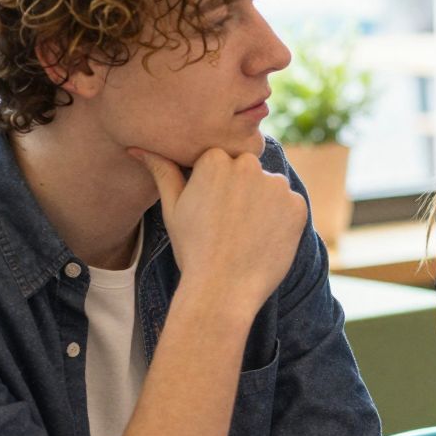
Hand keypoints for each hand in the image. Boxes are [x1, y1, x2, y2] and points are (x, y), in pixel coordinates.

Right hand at [133, 147, 308, 319]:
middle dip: (239, 190)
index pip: (219, 162)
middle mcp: (249, 165)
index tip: (210, 211)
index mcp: (215, 160)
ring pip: (269, 187)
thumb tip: (137, 148)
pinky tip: (263, 239)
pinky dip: (280, 220)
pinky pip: (289, 206)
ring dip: (262, 203)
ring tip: (244, 233)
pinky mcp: (298, 205)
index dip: (214, 188)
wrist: (224, 287)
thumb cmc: (193, 248)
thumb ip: (163, 172)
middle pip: (246, 170)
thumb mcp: (173, 208)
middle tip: (227, 224)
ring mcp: (277, 185)